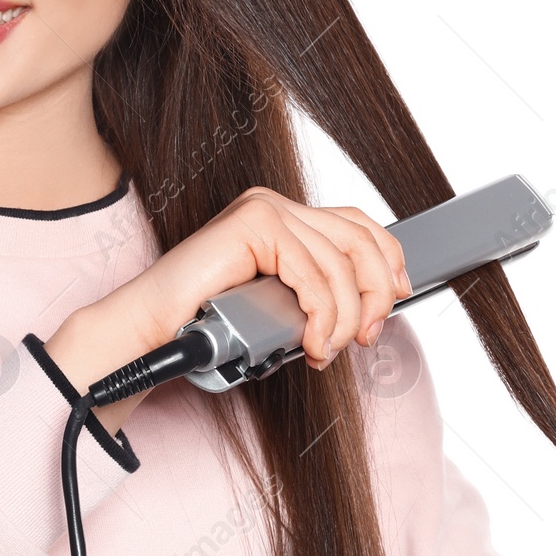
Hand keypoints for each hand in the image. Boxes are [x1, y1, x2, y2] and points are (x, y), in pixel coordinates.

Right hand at [44, 186, 412, 432]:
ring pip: (340, 263)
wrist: (156, 331)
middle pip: (359, 239)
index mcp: (284, 218)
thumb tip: (374, 302)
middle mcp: (276, 206)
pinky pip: (313, 275)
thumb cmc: (211, 325)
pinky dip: (321, 316)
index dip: (389, 259)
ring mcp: (264, 210)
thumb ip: (317, 294)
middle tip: (366, 337)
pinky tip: (310, 342)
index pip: (358, 225)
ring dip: (344, 319)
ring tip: (324, 350)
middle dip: (376, 293)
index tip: (399, 297)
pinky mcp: (254, 224)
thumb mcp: (281, 307)